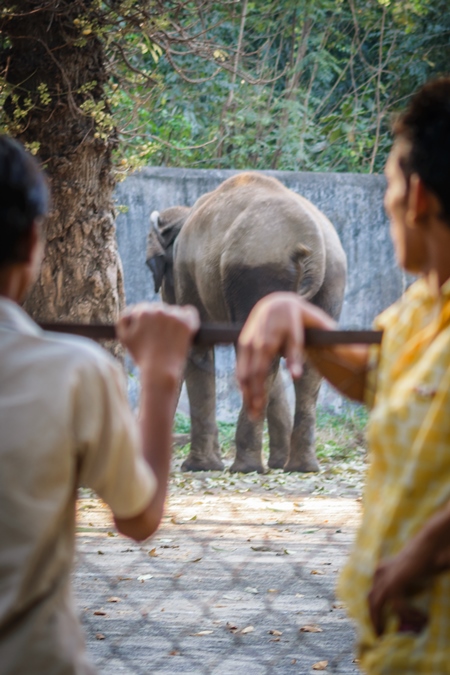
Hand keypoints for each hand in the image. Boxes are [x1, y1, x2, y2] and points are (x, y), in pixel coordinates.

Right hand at [117, 302, 199, 385]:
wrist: (160, 370)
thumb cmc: (142, 357)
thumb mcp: (124, 338)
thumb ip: (123, 321)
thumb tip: (131, 313)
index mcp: (142, 312)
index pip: (143, 309)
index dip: (145, 322)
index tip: (149, 332)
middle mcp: (158, 310)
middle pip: (159, 310)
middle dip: (158, 321)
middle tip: (159, 337)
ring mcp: (173, 316)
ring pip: (173, 311)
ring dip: (172, 321)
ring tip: (169, 338)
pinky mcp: (186, 322)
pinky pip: (190, 312)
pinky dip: (188, 318)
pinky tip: (184, 329)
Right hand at [236, 292, 334, 418]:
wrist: (277, 303)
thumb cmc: (292, 321)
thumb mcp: (297, 336)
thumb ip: (296, 356)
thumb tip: (296, 377)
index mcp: (264, 343)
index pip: (258, 374)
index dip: (257, 393)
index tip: (260, 409)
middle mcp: (250, 344)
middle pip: (246, 377)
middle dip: (249, 398)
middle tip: (254, 417)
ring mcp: (244, 344)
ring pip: (240, 373)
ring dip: (244, 393)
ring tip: (251, 411)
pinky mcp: (242, 344)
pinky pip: (239, 367)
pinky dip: (242, 382)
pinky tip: (246, 394)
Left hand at [368, 553, 428, 636]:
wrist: (429, 545)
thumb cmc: (424, 559)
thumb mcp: (410, 576)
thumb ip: (404, 589)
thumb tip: (401, 610)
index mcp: (381, 571)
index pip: (371, 593)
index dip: (373, 610)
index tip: (378, 625)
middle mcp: (380, 573)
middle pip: (370, 600)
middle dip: (373, 619)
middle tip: (379, 635)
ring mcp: (385, 577)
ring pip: (377, 605)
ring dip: (382, 621)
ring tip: (390, 634)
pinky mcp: (395, 582)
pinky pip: (397, 606)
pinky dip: (407, 614)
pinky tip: (420, 618)